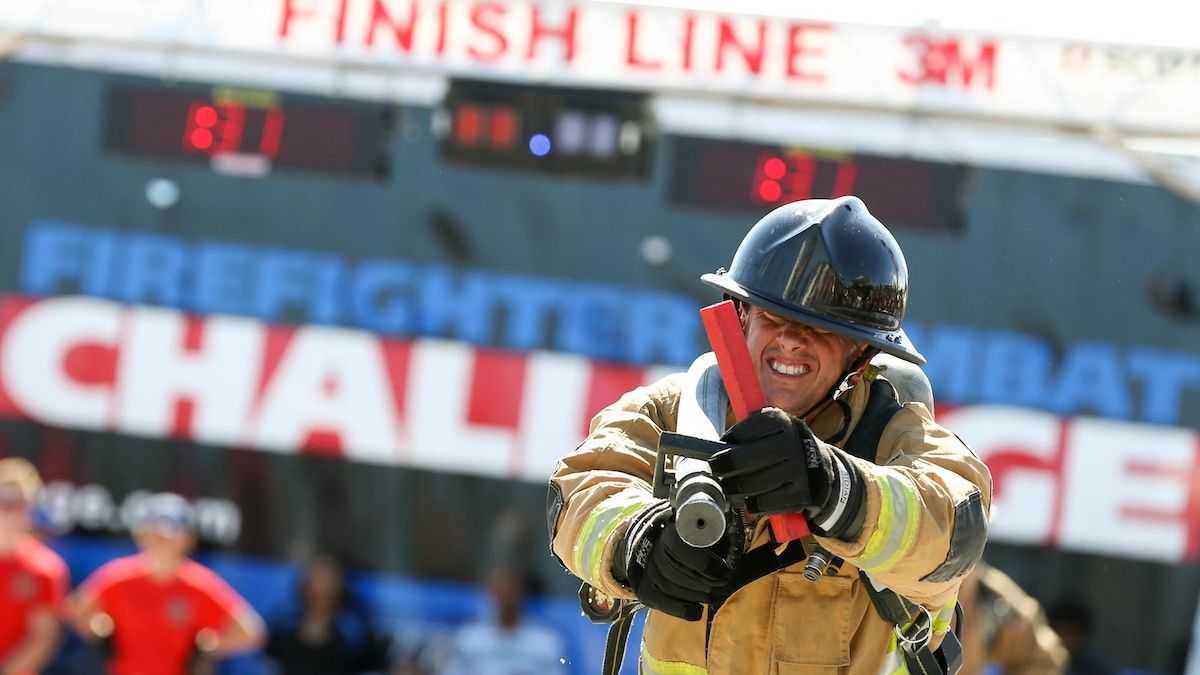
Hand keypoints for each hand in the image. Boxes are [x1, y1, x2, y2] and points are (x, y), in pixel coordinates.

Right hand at [614, 502, 732, 620]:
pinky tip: (698, 610)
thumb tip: (729, 550)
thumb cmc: (689, 540)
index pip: (685, 550)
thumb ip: (715, 537)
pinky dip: (685, 610)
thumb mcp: (704, 530)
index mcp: (670, 534)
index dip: (707, 564)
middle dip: (708, 583)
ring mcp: (649, 573)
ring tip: (716, 596)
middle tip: (725, 586)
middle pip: (681, 573)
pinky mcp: (646, 591)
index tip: (725, 570)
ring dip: (700, 596)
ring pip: (674, 589)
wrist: (655, 546)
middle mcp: (655, 552)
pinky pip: (665, 605)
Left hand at [710, 408, 832, 513]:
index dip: (728, 439)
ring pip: (751, 484)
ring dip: (733, 489)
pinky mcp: (802, 494)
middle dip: (722, 466)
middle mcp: (792, 443)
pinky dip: (753, 504)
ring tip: (729, 488)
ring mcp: (798, 469)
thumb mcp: (774, 429)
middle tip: (715, 469)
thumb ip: (749, 432)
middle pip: (743, 458)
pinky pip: (765, 503)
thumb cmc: (785, 447)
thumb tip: (716, 446)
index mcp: (782, 422)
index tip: (721, 446)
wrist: (822, 468)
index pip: (744, 430)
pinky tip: (751, 500)